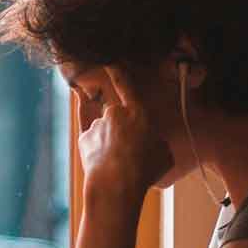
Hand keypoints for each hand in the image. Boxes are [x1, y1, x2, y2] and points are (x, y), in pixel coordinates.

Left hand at [78, 66, 172, 199]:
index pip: (126, 84)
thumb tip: (152, 141)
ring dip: (110, 142)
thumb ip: (157, 139)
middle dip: (121, 130)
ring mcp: (96, 125)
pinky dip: (95, 144)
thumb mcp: (165, 153)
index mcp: (138, 112)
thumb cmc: (144, 171)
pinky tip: (101, 155)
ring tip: (119, 164)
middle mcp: (114, 113)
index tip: (110, 60)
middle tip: (130, 152)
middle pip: (117, 116)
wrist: (115, 187)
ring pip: (105, 129)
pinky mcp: (83, 139)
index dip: (117, 69)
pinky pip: (90, 137)